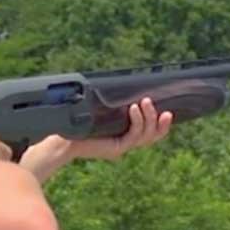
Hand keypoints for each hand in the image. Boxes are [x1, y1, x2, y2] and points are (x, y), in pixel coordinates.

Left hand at [18, 97, 173, 182]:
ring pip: (145, 136)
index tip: (168, 111)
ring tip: (144, 102)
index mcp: (123, 133)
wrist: (61, 136)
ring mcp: (121, 146)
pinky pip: (133, 136)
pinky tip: (134, 109)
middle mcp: (125, 142)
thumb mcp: (99, 105)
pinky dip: (137, 121)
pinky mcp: (116, 149)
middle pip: (152, 136)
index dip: (161, 124)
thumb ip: (114, 100)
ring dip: (148, 118)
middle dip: (160, 123)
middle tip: (165, 109)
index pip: (149, 131)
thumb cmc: (77, 119)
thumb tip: (128, 81)